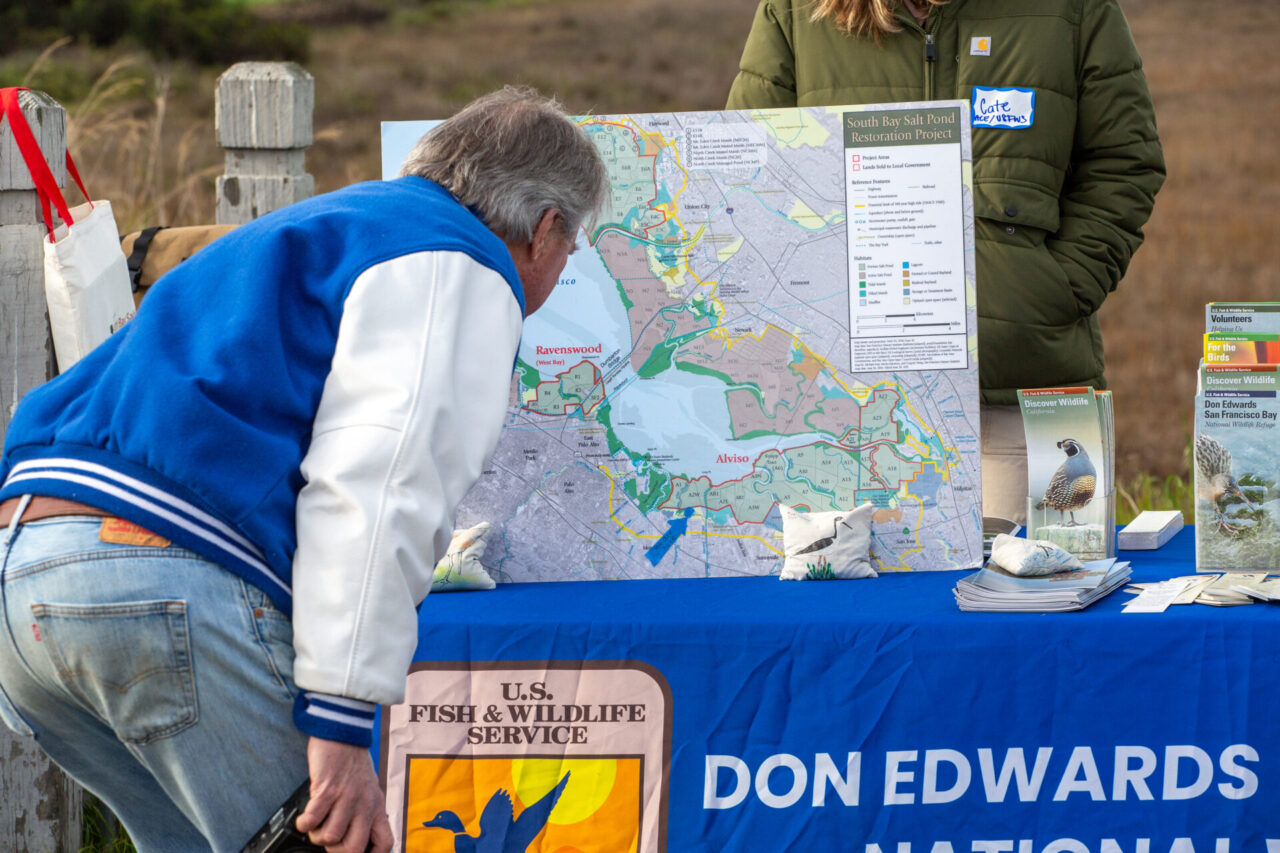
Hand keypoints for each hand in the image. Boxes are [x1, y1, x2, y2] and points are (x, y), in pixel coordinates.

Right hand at [294, 737, 392, 852]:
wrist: (343, 734)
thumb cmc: (353, 762)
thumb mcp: (369, 788)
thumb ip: (365, 811)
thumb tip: (354, 834)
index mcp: (377, 807)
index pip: (384, 843)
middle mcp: (364, 805)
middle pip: (353, 849)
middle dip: (335, 851)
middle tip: (327, 839)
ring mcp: (346, 798)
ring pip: (330, 837)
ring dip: (317, 836)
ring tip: (315, 824)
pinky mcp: (327, 790)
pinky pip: (313, 820)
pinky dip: (305, 824)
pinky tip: (305, 817)